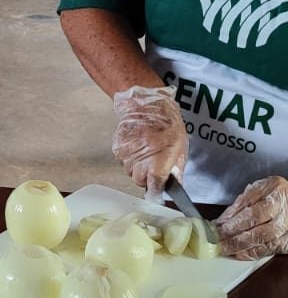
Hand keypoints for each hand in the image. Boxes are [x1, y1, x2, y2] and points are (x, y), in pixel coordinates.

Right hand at [112, 85, 187, 199]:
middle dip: (145, 176)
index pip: (154, 189)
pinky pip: (122, 159)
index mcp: (158, 165)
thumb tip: (175, 184)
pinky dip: (128, 155)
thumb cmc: (167, 125)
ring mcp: (127, 156)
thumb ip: (176, 169)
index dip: (156, 191)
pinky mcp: (118, 148)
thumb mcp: (180, 148)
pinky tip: (136, 144)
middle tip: (151, 164)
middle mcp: (141, 163)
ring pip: (129, 170)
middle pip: (138, 181)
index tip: (157, 190)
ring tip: (144, 150)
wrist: (146, 106)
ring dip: (136, 165)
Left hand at [215, 176, 287, 259]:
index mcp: (274, 187)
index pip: (249, 204)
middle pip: (256, 221)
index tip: (217, 226)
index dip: (232, 218)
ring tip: (226, 248)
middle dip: (234, 232)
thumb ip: (241, 203)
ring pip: (264, 237)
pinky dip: (253, 252)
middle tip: (218, 239)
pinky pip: (271, 248)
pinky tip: (240, 253)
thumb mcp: (256, 189)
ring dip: (241, 245)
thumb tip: (221, 221)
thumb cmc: (271, 193)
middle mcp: (283, 206)